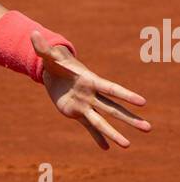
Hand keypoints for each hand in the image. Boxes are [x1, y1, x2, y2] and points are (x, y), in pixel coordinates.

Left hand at [33, 32, 151, 150]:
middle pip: (113, 109)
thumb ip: (42, 47)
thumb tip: (33, 33)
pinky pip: (89, 127)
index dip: (126, 95)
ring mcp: (85, 105)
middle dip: (130, 119)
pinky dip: (97, 138)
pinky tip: (107, 148)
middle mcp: (91, 95)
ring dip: (115, 134)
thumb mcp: (48, 55)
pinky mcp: (77, 113)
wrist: (53, 72)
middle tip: (148, 128)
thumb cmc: (54, 61)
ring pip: (103, 122)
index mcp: (90, 80)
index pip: (111, 89)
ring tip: (128, 146)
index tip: (142, 102)